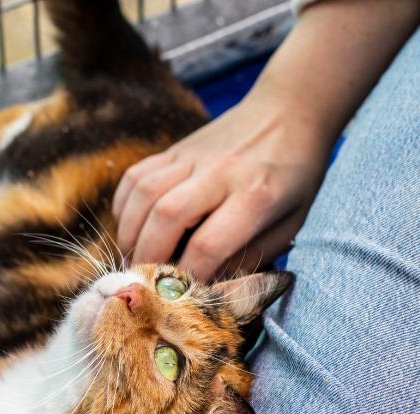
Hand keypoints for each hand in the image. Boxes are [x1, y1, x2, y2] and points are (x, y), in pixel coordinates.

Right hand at [114, 85, 329, 279]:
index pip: (208, 244)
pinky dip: (125, 207)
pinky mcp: (174, 148)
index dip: (188, 276)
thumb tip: (209, 286)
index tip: (181, 295)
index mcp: (256, 195)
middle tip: (146, 281)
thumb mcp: (291, 224)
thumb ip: (251, 256)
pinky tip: (132, 228)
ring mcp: (193, 155)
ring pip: (144, 195)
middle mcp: (221, 172)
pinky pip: (135, 177)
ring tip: (134, 257)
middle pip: (167, 217)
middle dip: (150, 257)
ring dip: (130, 234)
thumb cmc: (295, 178)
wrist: (289, 111)